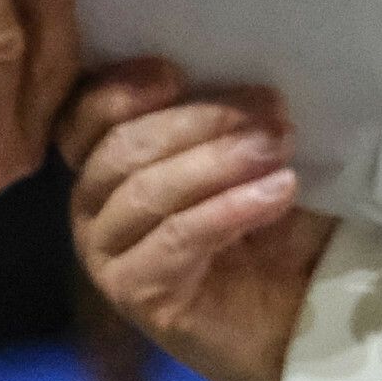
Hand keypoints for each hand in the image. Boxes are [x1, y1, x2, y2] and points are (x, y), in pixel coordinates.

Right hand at [60, 67, 334, 380]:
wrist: (297, 308)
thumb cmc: (268, 219)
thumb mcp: (248, 152)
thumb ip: (228, 115)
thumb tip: (249, 81)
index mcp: (107, 159)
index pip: (84, 114)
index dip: (119, 90)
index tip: (175, 72)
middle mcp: (92, 204)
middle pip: (122, 147)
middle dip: (199, 121)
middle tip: (269, 115)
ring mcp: (106, 252)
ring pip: (146, 190)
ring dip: (218, 161)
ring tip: (278, 149)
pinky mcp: (135, 293)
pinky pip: (175, 239)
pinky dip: (229, 209)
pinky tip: (277, 193)